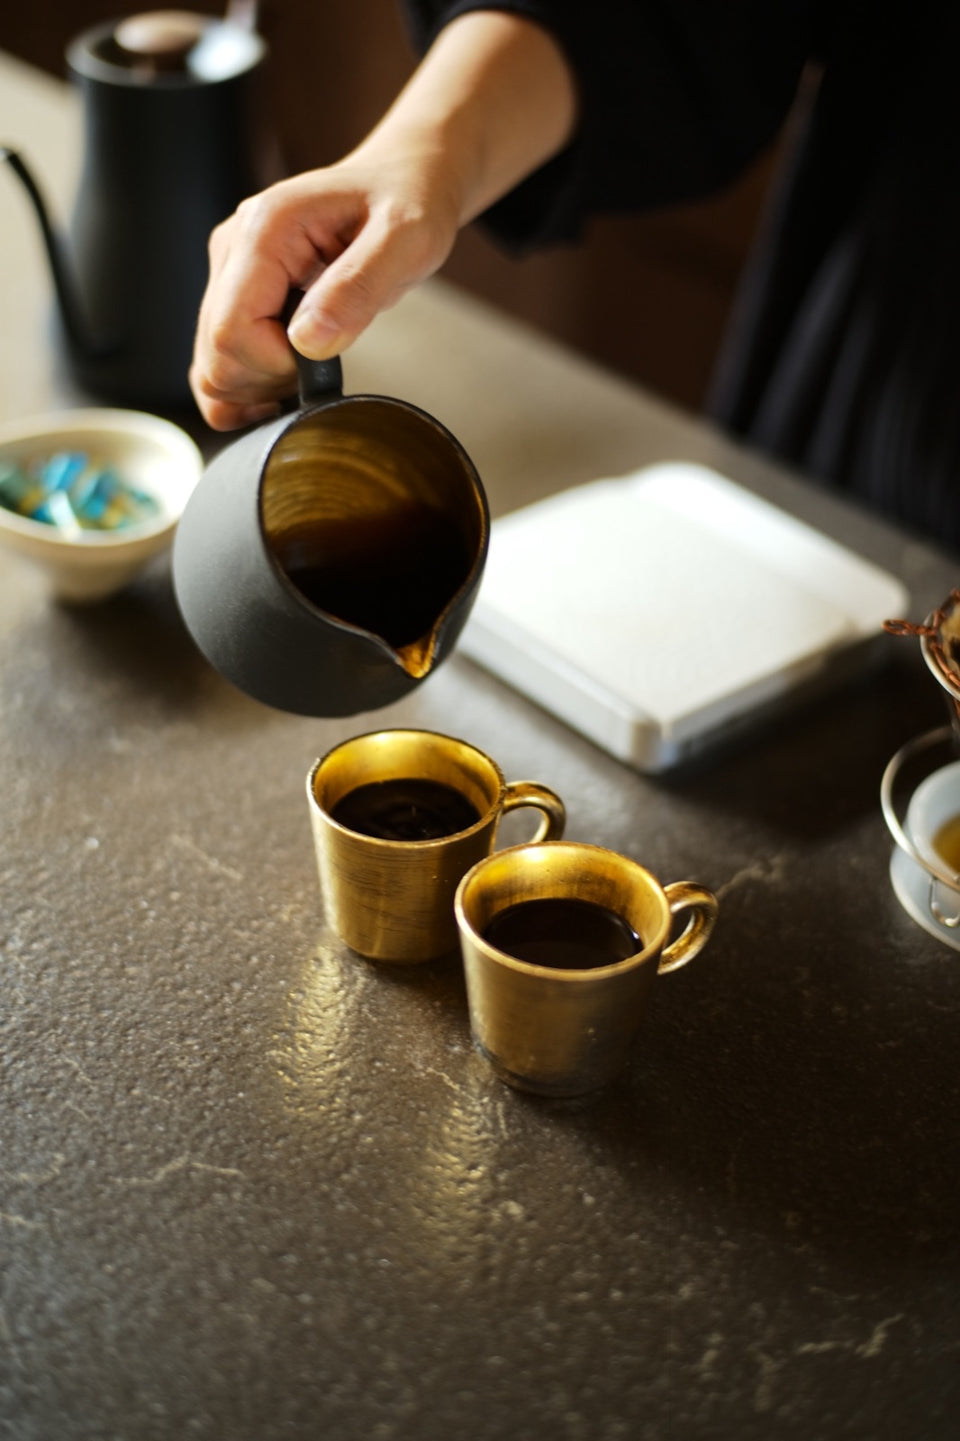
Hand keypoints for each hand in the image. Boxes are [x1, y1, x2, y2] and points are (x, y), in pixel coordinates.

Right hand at [188, 11, 575, 430]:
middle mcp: (234, 247)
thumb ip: (357, 288)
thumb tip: (307, 342)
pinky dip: (250, 388)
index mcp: (265, 229)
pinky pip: (220, 361)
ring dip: (260, 389)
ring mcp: (230, 272)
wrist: (401, 182)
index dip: (277, 366)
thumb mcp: (406, 240)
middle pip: (214, 356)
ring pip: (212, 366)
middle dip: (268, 382)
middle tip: (324, 365)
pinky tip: (288, 385)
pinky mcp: (238, 294)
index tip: (326, 357)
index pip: (231, 330)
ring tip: (313, 367)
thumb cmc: (407, 203)